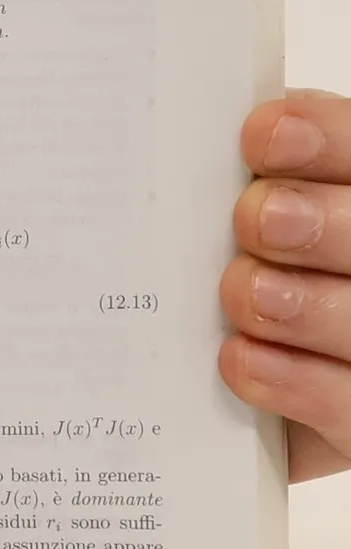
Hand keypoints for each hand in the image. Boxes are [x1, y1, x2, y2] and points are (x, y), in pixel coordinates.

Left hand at [220, 91, 350, 481]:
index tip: (263, 137)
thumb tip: (211, 137)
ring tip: (242, 292)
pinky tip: (239, 359)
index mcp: (349, 197)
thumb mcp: (238, 223)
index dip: (326, 140)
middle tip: (256, 219)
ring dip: (300, 303)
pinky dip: (292, 381)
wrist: (243, 411)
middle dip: (316, 221)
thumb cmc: (241, 282)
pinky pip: (345, 404)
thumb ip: (245, 182)